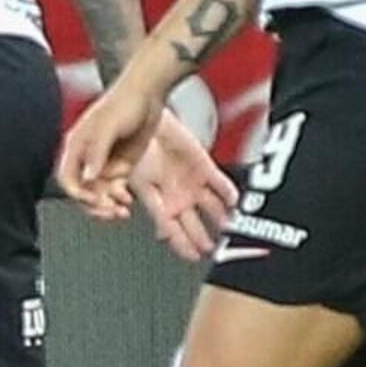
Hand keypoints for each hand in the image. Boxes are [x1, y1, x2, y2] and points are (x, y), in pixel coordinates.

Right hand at [57, 72, 164, 218]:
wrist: (149, 94)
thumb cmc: (124, 102)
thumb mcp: (108, 126)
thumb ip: (96, 151)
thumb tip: (87, 177)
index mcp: (76, 146)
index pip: (68, 179)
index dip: (78, 194)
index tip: (93, 201)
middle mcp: (87, 157)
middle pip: (83, 191)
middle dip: (95, 204)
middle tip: (110, 209)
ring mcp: (104, 162)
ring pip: (99, 193)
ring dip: (108, 204)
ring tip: (122, 208)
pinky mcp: (120, 166)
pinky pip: (114, 189)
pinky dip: (119, 198)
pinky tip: (127, 200)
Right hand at [130, 107, 238, 259]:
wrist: (141, 110)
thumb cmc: (130, 141)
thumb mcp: (132, 175)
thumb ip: (143, 201)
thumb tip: (157, 227)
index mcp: (153, 198)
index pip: (169, 228)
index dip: (181, 244)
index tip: (192, 256)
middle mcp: (173, 193)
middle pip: (191, 223)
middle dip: (202, 239)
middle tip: (212, 251)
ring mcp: (189, 180)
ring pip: (209, 207)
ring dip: (220, 220)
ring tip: (230, 231)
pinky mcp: (203, 164)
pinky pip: (220, 183)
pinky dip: (229, 193)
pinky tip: (236, 202)